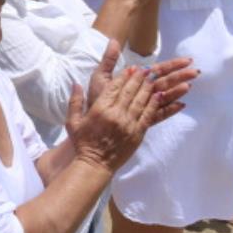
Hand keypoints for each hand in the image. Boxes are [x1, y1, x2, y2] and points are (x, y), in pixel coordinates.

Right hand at [66, 40, 189, 170]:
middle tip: (147, 69)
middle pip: (130, 91)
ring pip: (141, 100)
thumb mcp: (73, 121)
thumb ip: (75, 101)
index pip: (115, 87)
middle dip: (139, 78)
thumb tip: (76, 83)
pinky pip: (148, 115)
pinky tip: (159, 95)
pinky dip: (154, 103)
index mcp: (100, 109)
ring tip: (154, 77)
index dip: (125, 76)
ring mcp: (128, 124)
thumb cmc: (83, 142)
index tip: (132, 68)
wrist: (95, 164)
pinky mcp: (137, 133)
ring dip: (148, 87)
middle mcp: (116, 114)